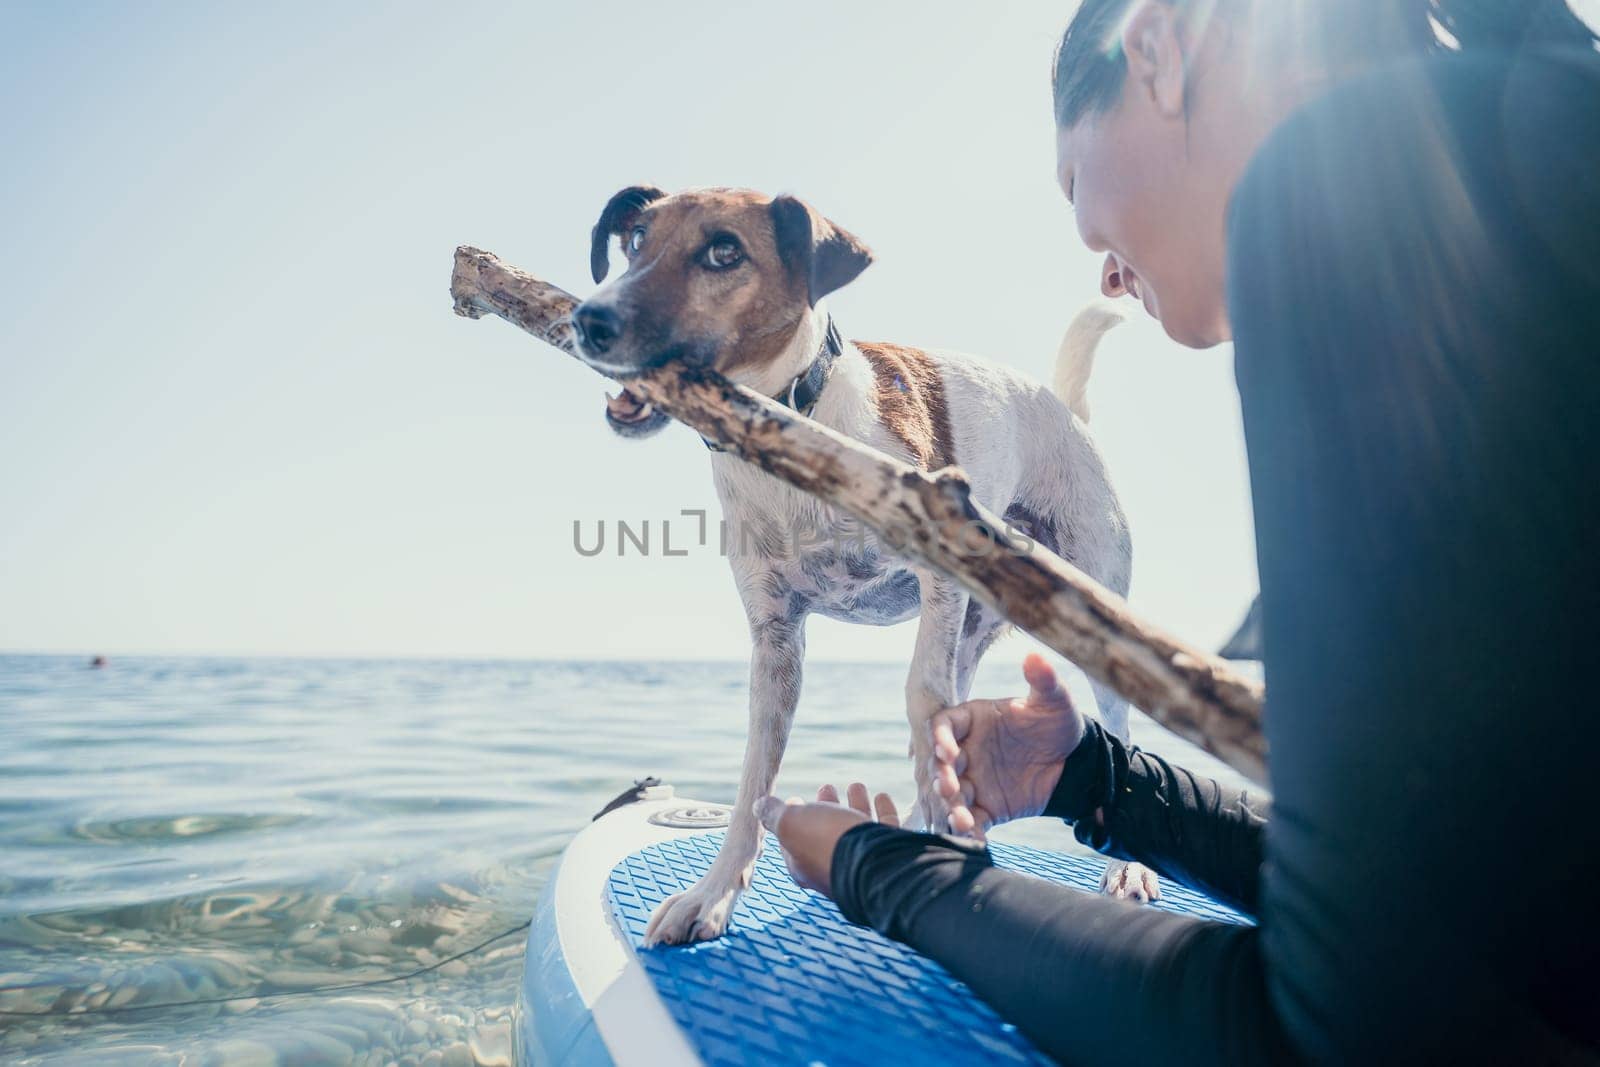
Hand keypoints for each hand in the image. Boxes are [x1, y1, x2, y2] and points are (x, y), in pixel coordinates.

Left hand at [754, 783, 899, 898]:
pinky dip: (883, 811)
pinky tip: (882, 796)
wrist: (877, 866)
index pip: (792, 839)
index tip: (794, 799)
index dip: (790, 818)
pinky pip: (885, 830)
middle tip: (826, 787)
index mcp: (805, 863)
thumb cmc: (827, 843)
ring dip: (855, 805)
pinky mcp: (890, 855)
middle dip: (825, 808)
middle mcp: (833, 864)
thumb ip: (774, 814)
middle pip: (827, 832)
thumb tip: (758, 806)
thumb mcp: (791, 823)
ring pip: (857, 828)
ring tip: (856, 785)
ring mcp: (863, 860)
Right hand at [930, 653, 1086, 840]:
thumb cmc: (1058, 724)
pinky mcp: (986, 806)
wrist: (1075, 763)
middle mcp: (966, 749)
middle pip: (941, 763)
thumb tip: (1035, 655)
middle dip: (941, 776)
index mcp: (973, 719)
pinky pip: (972, 819)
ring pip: (952, 794)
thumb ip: (1043, 681)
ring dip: (951, 806)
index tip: (945, 749)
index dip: (939, 736)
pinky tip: (973, 838)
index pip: (944, 724)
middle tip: (948, 787)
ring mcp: (974, 779)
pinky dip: (969, 829)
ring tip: (959, 819)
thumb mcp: (1054, 702)